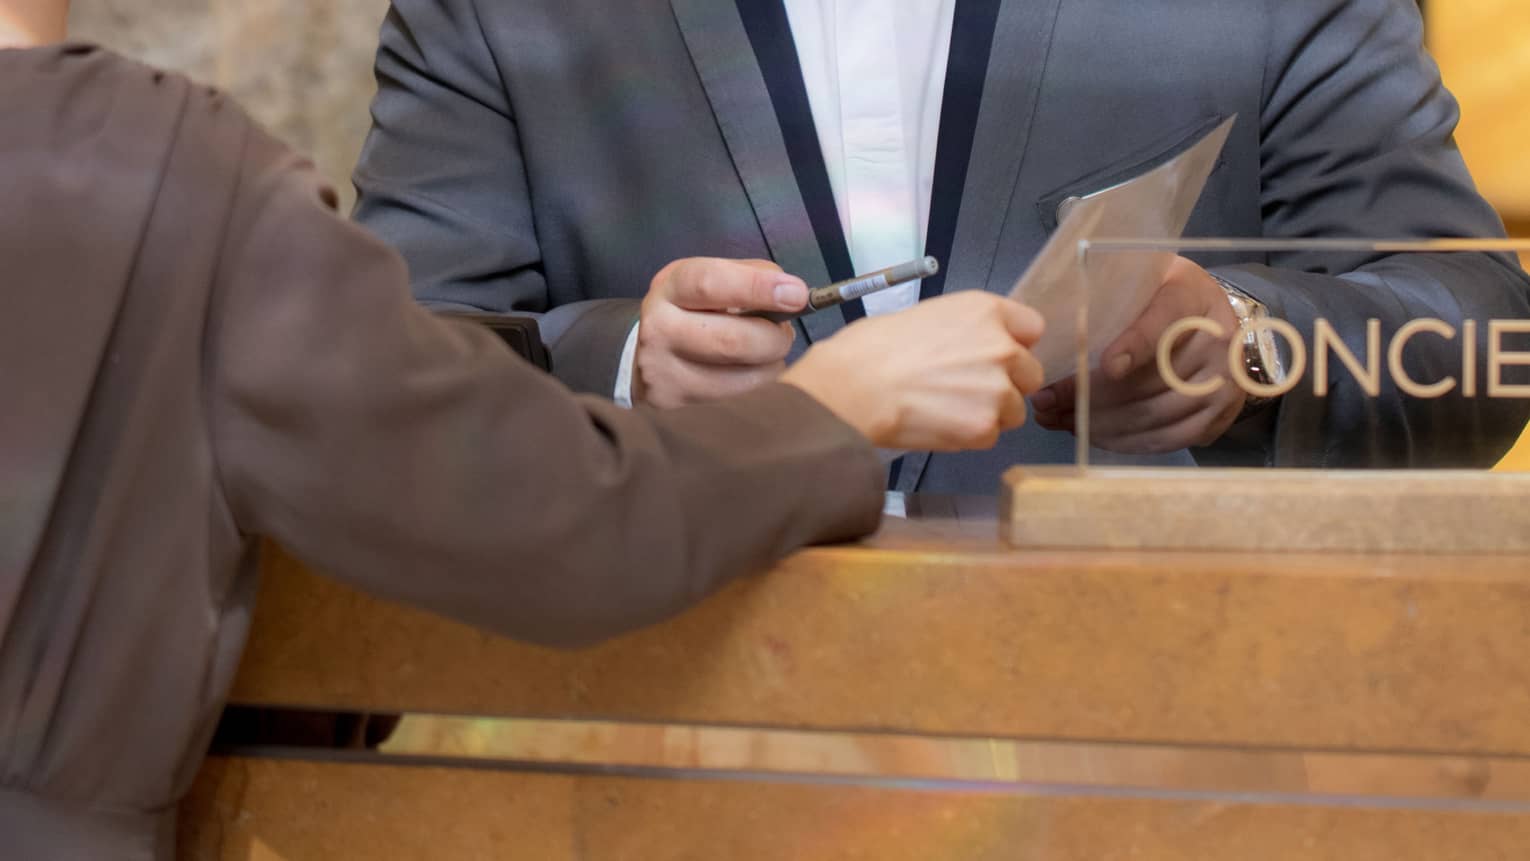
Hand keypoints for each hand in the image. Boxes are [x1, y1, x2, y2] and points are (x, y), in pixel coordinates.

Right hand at [634, 258, 807, 407]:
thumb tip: (790, 293)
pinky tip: (754, 369)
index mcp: (670, 287)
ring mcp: (663, 371)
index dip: (758, 288)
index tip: (797, 294)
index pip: (711, 284)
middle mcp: (660, 329)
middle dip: (774, 338)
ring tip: (768, 350)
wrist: (644, 354)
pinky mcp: (674, 401)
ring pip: (740, 375)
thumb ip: (750, 276)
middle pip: (731, 340)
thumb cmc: (692, 309)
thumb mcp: (710, 278)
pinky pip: (736, 396)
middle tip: (786, 332)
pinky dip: (759, 381)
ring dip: (771, 362)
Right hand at [782, 292, 1045, 450]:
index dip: (1014, 343)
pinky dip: (968, 436)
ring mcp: (998, 390)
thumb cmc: (872, 347)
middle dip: (1006, 384)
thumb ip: (964, 330)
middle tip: (966, 390)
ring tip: (946, 411)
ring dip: (989, 413)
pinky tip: (936, 426)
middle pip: (1030, 374)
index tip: (995, 356)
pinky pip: (989, 436)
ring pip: (1013, 410)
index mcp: (985, 311)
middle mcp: (1002, 347)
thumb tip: (970, 349)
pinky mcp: (985, 427)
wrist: (851, 388)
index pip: (1032, 327)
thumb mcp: (926, 316)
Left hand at [1031, 257, 1243, 452]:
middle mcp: (1216, 342)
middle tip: (1045, 404)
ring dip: (1100, 425)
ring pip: (1154, 414)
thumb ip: (1110, 302)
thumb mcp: (1141, 283)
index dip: (1134, 347)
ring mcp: (1222, 383)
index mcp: (1190, 297)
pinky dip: (1127, 441)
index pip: (1161, 324)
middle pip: (1150, 380)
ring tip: (1060, 421)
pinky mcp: (1218, 416)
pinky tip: (1094, 436)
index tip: (1105, 367)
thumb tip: (1058, 341)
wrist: (1215, 321)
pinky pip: (1168, 438)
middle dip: (1089, 398)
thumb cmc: (1161, 298)